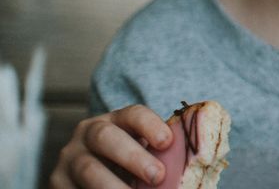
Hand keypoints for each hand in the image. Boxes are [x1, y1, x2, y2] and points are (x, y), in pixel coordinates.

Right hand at [50, 105, 171, 188]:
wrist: (93, 179)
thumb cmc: (130, 165)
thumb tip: (204, 162)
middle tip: (157, 176)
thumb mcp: (143, 154)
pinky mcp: (57, 183)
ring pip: (89, 169)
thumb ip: (165, 154)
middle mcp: (88, 134)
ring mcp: (69, 160)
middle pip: (106, 137)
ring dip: (113, 186)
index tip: (168, 142)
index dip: (150, 125)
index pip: (133, 114)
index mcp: (115, 120)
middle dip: (133, 156)